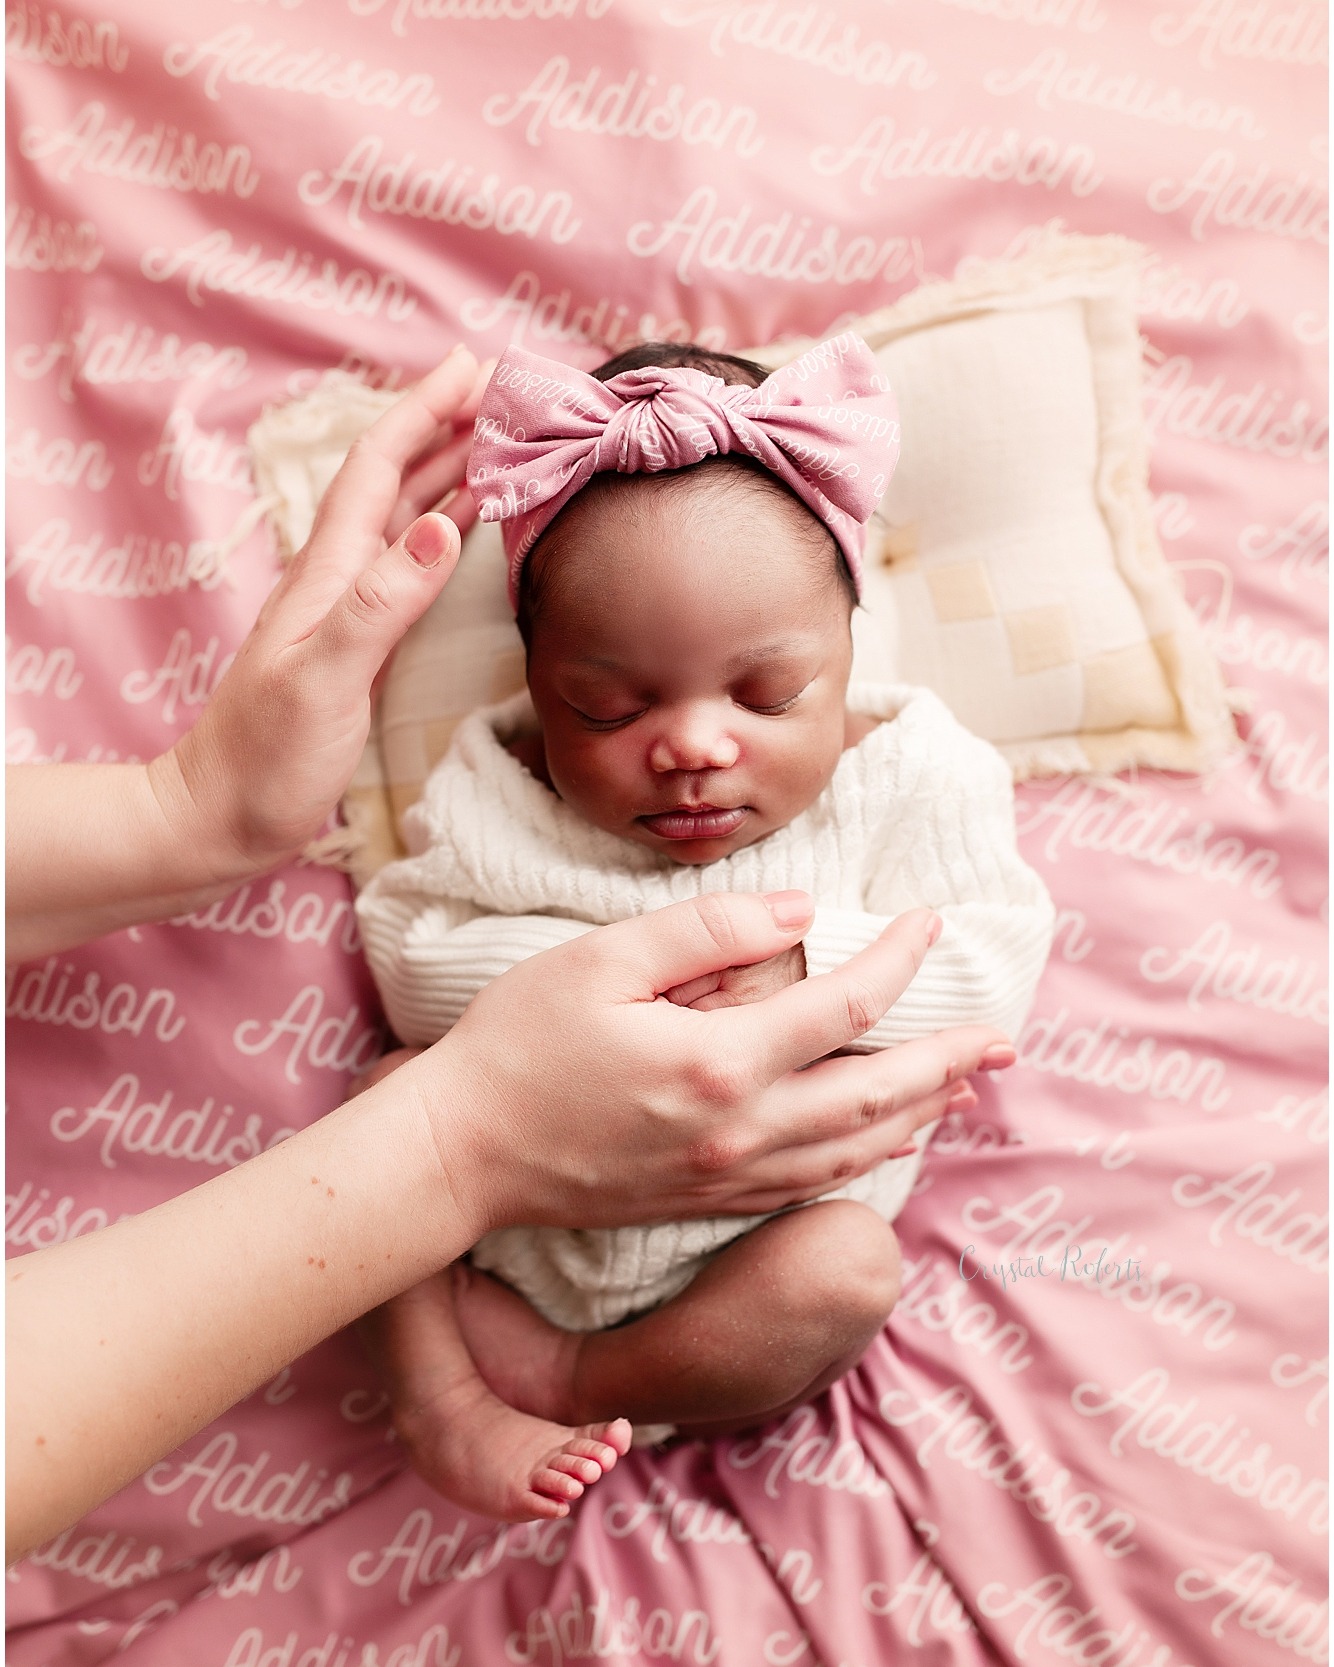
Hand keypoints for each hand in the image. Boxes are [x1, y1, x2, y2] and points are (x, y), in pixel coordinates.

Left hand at [160, 346, 489, 882]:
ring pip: (404, 517)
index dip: (424, 412)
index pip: (379, 469)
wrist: (221, 815)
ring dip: (448, 471)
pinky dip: (443, 529)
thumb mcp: (326, 679)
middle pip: (395, 480)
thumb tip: (440, 525)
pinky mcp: (360, 643)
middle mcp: (337, 579)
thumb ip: (379, 605)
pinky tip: (465, 528)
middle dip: (446, 425)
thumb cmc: (266, 758)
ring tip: (498, 440)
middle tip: (505, 391)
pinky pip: (409, 563)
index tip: (474, 366)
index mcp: (329, 574)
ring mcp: (347, 609)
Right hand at [418, 892, 1014, 1237]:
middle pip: (877, 1093)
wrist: (462, 1154)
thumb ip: (709, 931)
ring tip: (969, 1084)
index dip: (898, 960)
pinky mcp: (708, 1201)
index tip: (930, 922)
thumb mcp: (603, 960)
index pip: (845, 1008)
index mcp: (719, 1061)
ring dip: (921, 1111)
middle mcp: (739, 1130)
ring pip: (856, 1147)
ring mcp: (727, 1176)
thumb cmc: (519, 1045)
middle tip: (1005, 1035)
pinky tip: (889, 1140)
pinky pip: (814, 1183)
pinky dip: (868, 1157)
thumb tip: (803, 910)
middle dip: (948, 1058)